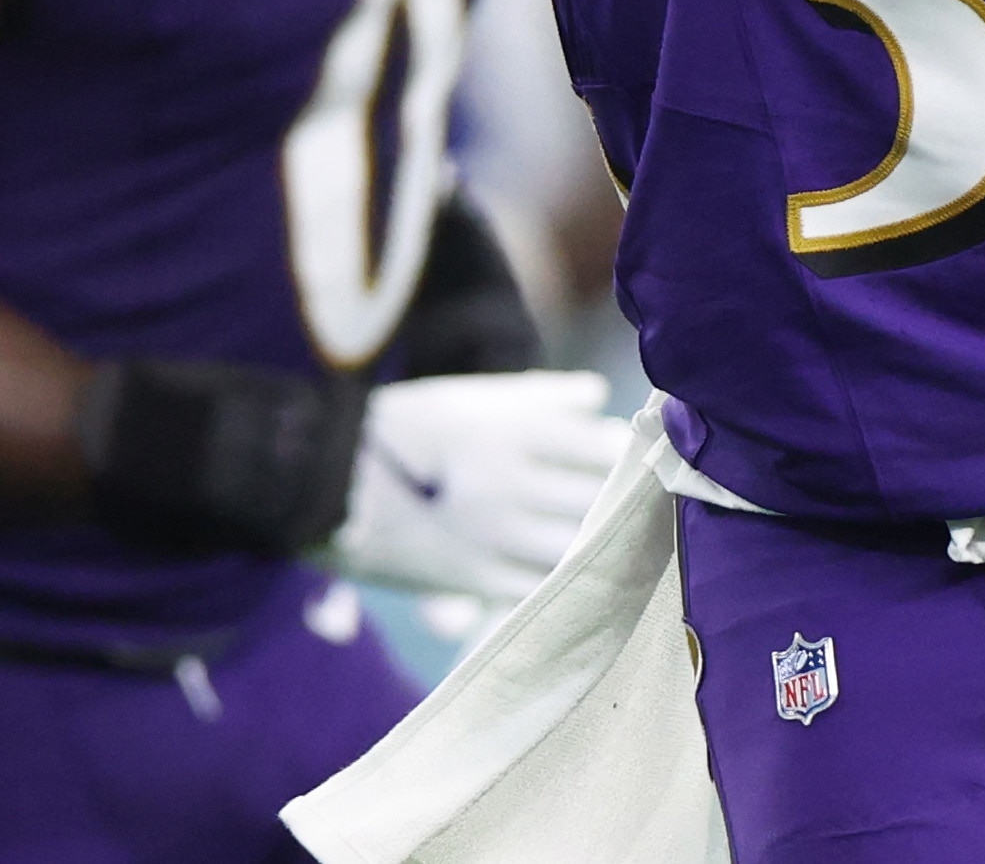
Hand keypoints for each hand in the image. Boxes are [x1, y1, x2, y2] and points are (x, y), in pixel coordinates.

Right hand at [315, 368, 627, 601]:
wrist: (321, 482)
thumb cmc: (400, 427)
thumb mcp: (467, 397)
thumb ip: (537, 397)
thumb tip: (594, 396)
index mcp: (515, 431)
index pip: (603, 448)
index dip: (634, 461)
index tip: (654, 465)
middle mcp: (513, 481)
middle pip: (597, 499)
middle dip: (632, 508)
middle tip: (663, 515)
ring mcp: (494, 534)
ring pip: (577, 547)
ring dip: (611, 550)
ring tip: (637, 552)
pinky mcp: (475, 577)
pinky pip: (539, 587)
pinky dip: (570, 585)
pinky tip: (592, 585)